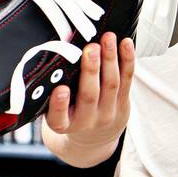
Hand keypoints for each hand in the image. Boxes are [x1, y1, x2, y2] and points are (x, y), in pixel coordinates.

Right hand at [43, 31, 134, 150]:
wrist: (93, 138)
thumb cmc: (68, 114)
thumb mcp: (54, 110)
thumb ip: (50, 90)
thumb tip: (53, 51)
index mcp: (62, 124)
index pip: (58, 117)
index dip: (60, 104)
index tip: (61, 89)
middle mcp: (86, 121)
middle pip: (90, 95)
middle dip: (91, 70)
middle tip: (91, 48)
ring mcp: (107, 113)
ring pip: (111, 84)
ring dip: (110, 58)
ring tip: (108, 38)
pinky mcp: (123, 103)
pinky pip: (127, 80)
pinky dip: (127, 60)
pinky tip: (126, 43)